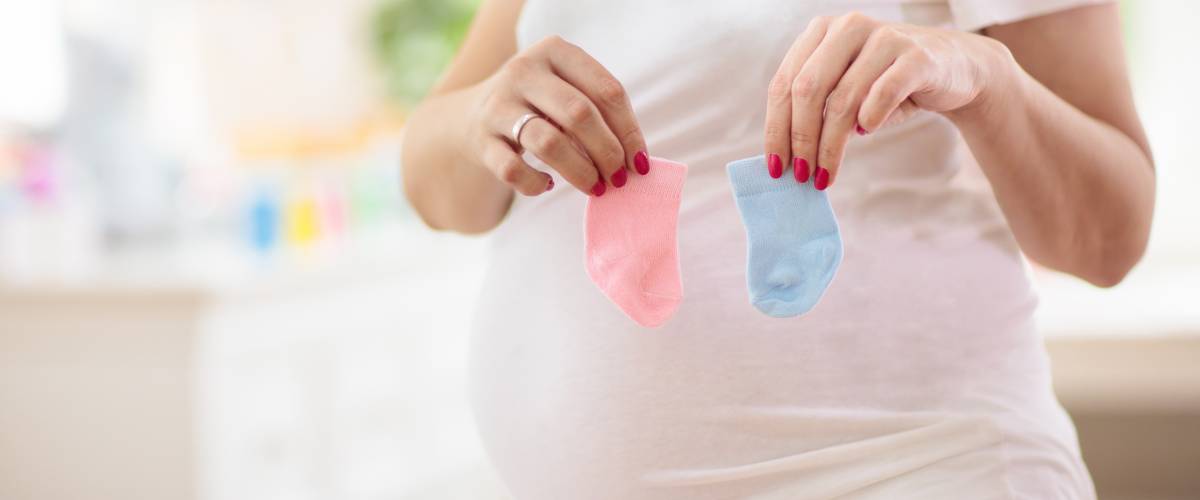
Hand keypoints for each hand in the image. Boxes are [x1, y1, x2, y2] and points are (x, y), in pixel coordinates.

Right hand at [466, 35, 648, 196]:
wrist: (473, 115)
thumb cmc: (540, 105)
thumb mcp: (567, 89)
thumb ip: (600, 111)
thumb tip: (637, 159)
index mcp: (555, 51)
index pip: (607, 91)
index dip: (629, 131)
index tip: (639, 162)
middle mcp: (524, 70)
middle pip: (580, 114)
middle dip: (607, 152)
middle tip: (618, 178)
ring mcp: (498, 104)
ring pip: (548, 143)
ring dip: (580, 172)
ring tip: (595, 187)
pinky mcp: (481, 140)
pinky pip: (513, 170)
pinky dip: (536, 184)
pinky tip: (548, 185)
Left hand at [764, 12, 1009, 188]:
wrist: (955, 69)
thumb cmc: (889, 85)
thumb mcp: (846, 94)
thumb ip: (816, 113)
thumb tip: (787, 159)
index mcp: (821, 33)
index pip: (784, 83)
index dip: (776, 128)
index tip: (775, 167)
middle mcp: (848, 27)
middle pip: (807, 90)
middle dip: (800, 139)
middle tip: (801, 175)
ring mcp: (883, 37)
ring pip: (842, 99)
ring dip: (830, 145)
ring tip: (827, 174)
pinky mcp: (916, 56)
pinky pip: (882, 93)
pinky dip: (870, 119)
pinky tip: (866, 133)